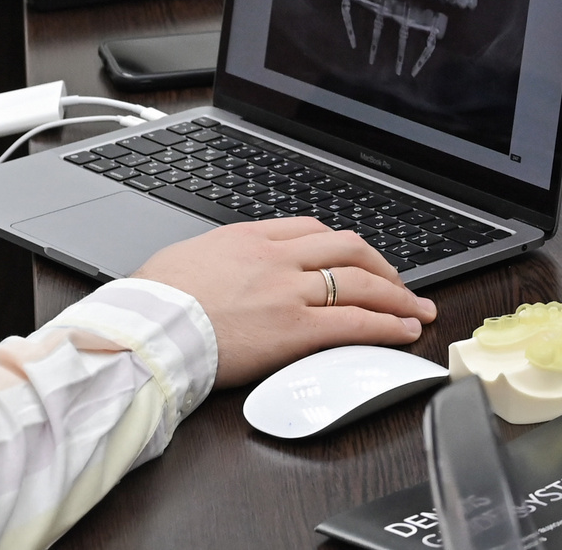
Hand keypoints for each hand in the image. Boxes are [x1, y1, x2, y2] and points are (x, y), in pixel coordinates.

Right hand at [134, 218, 436, 387]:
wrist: (146, 331)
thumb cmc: (153, 302)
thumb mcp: (187, 259)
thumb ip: (218, 258)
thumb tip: (219, 267)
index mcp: (249, 238)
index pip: (312, 230)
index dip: (342, 245)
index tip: (354, 257)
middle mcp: (277, 258)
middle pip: (347, 248)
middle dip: (380, 265)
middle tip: (398, 282)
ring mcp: (290, 291)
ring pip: (360, 282)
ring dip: (396, 295)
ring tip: (416, 308)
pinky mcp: (295, 329)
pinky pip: (354, 322)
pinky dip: (386, 324)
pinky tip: (403, 330)